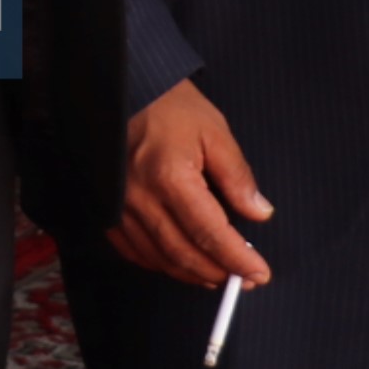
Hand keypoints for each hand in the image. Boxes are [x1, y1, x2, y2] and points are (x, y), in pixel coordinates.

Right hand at [108, 78, 271, 288]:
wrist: (123, 90)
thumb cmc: (168, 106)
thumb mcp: (214, 131)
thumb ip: (237, 176)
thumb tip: (259, 213)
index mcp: (170, 176)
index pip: (210, 232)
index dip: (237, 258)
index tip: (258, 272)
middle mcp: (141, 197)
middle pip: (185, 253)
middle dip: (219, 272)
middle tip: (244, 278)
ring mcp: (120, 206)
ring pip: (160, 258)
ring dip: (193, 273)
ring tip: (219, 274)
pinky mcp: (108, 209)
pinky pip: (135, 251)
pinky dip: (161, 263)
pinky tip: (182, 262)